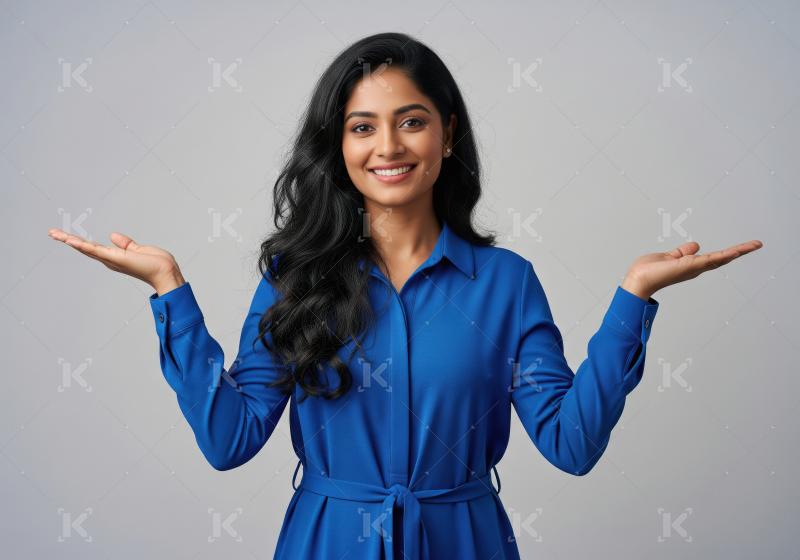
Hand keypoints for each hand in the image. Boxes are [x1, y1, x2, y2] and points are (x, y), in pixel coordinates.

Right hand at [47, 228, 184, 293]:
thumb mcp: (138, 249)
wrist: (165, 271)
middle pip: (85, 248)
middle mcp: (110, 260)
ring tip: (54, 233)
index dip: (79, 241)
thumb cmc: (156, 263)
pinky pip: (95, 250)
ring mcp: (111, 260)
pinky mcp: (115, 258)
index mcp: (115, 257)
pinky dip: (83, 245)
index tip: (66, 235)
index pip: (93, 247)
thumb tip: (112, 235)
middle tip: (52, 232)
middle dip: (68, 240)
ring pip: (86, 248)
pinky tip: (70, 240)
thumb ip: (125, 243)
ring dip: (69, 240)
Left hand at [621, 239, 763, 299]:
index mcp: (690, 265)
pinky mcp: (692, 266)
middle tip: (757, 244)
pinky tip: (738, 250)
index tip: (741, 247)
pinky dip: (726, 254)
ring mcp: (695, 268)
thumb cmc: (649, 271)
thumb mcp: (669, 256)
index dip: (727, 253)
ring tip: (755, 244)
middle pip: (722, 258)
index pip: (713, 257)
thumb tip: (696, 245)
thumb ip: (682, 252)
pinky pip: (713, 258)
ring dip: (739, 251)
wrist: (639, 279)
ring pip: (722, 258)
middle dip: (740, 251)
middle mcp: (696, 268)